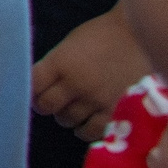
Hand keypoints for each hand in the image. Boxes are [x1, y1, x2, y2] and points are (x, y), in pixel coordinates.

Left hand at [33, 7, 146, 140]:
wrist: (138, 36)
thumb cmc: (101, 35)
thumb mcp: (69, 45)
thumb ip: (54, 66)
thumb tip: (38, 88)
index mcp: (60, 62)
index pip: (31, 86)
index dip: (29, 90)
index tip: (35, 90)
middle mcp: (75, 83)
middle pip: (46, 107)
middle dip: (46, 105)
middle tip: (54, 99)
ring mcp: (96, 99)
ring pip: (66, 120)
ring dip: (65, 116)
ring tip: (73, 106)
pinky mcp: (115, 111)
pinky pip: (91, 132)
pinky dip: (84, 129)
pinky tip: (86, 121)